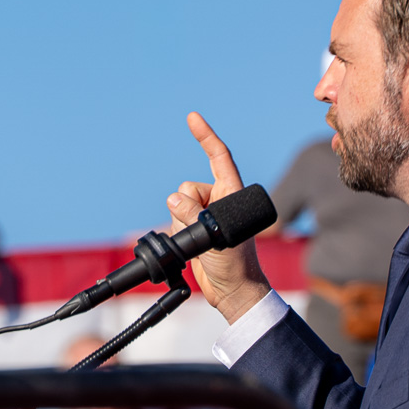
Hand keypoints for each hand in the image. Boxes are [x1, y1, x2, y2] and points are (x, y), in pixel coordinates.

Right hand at [165, 113, 270, 322]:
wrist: (232, 291)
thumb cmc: (235, 264)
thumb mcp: (216, 238)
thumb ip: (194, 217)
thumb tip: (173, 199)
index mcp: (232, 194)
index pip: (219, 158)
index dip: (206, 136)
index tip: (193, 117)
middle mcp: (217, 200)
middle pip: (188, 187)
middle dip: (187, 207)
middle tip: (205, 234)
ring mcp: (204, 215)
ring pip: (177, 205)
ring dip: (181, 224)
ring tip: (202, 245)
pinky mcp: (192, 229)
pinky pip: (173, 221)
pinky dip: (176, 233)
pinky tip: (191, 250)